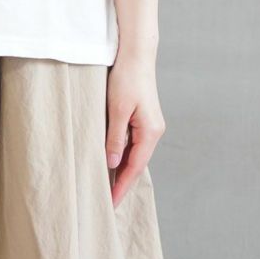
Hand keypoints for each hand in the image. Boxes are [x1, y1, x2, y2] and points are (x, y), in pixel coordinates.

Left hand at [105, 50, 166, 208]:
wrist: (136, 55)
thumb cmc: (127, 79)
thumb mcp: (117, 110)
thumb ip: (115, 138)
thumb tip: (111, 164)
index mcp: (150, 132)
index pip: (134, 168)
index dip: (121, 187)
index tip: (110, 204)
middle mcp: (154, 132)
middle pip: (136, 164)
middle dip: (121, 183)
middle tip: (106, 202)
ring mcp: (149, 125)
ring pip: (133, 154)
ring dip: (120, 169)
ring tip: (105, 186)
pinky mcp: (142, 119)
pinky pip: (132, 144)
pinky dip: (122, 155)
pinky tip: (111, 161)